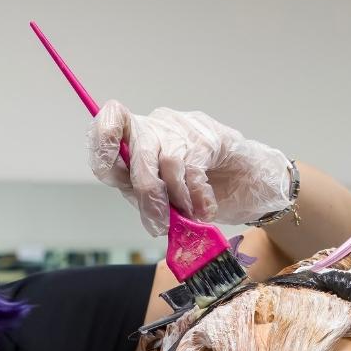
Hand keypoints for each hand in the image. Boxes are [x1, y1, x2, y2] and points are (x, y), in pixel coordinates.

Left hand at [87, 101, 291, 235]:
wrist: (246, 184)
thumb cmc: (198, 191)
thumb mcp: (163, 198)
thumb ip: (148, 199)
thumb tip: (151, 215)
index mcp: (134, 143)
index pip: (108, 131)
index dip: (104, 147)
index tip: (111, 170)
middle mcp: (154, 128)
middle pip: (136, 154)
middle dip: (148, 194)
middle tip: (159, 222)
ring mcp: (181, 128)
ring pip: (166, 161)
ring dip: (178, 198)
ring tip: (189, 214)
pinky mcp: (208, 136)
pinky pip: (194, 168)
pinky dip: (198, 196)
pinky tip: (205, 208)